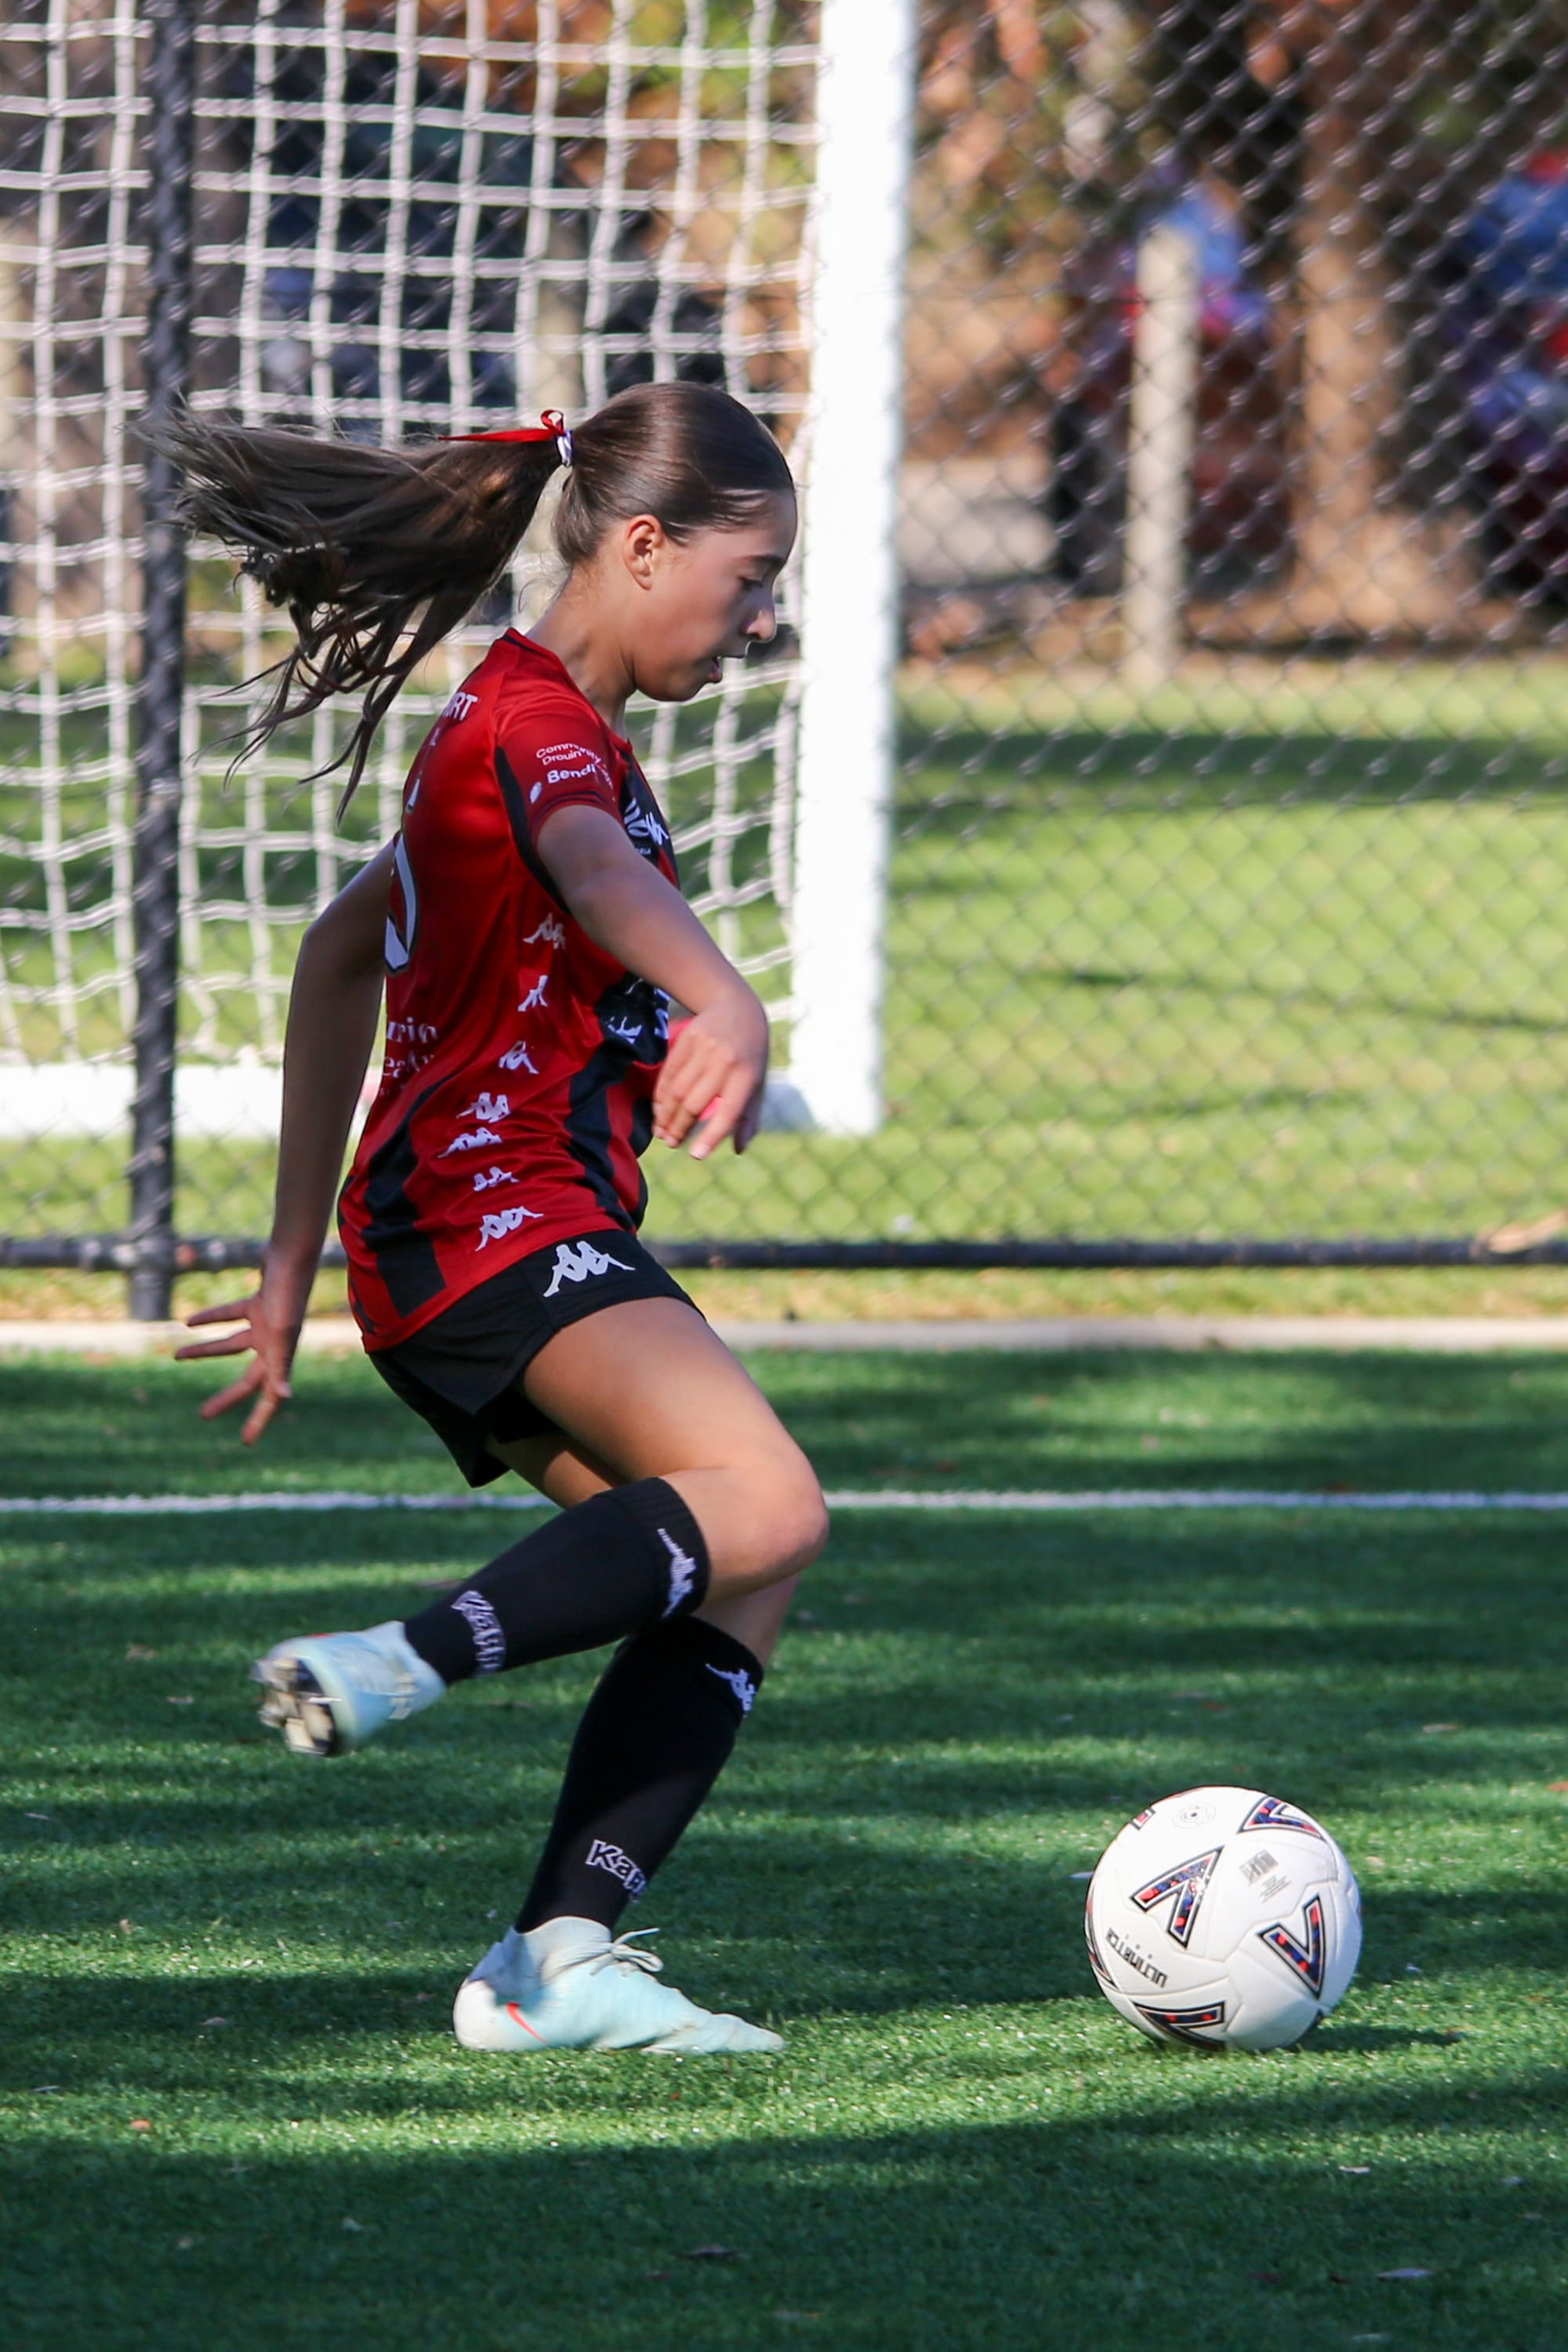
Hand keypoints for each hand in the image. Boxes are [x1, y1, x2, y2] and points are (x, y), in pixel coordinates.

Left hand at [174, 1268, 308, 1444]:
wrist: (292, 1256)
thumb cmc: (288, 1294)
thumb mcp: (283, 1334)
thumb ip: (282, 1365)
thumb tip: (284, 1398)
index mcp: (281, 1356)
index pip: (270, 1396)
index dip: (259, 1420)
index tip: (245, 1442)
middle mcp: (275, 1344)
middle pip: (248, 1379)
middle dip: (227, 1397)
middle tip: (204, 1415)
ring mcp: (265, 1324)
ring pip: (231, 1345)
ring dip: (204, 1351)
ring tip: (176, 1357)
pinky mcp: (257, 1304)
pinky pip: (230, 1316)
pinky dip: (210, 1319)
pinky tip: (188, 1322)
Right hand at [654, 985, 768, 1158]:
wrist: (737, 1008)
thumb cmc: (750, 1054)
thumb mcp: (758, 1083)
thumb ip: (749, 1117)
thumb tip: (739, 1149)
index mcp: (747, 1077)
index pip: (728, 1113)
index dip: (711, 1136)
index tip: (696, 1155)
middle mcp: (725, 1063)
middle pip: (694, 1103)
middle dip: (679, 1128)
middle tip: (671, 1144)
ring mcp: (704, 1049)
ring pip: (677, 1090)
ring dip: (666, 1115)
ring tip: (662, 1132)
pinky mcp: (687, 1040)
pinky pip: (669, 1073)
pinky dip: (661, 1095)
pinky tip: (659, 1109)